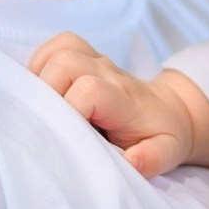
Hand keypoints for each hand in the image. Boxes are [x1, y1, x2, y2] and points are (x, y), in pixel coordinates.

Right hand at [28, 34, 208, 175]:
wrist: (168, 110)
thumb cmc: (160, 134)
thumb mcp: (166, 153)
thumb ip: (151, 159)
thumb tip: (132, 162)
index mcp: (124, 99)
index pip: (89, 90)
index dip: (69, 108)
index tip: (65, 134)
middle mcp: (109, 73)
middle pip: (66, 62)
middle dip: (46, 91)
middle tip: (47, 121)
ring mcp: (97, 61)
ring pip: (60, 50)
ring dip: (41, 76)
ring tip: (43, 106)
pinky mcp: (85, 57)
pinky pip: (56, 46)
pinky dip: (41, 64)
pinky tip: (43, 90)